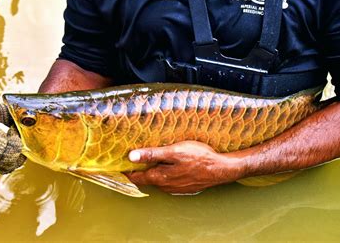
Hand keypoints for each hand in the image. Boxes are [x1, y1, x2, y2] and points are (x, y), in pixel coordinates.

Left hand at [125, 141, 241, 193]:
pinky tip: (169, 165)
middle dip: (138, 170)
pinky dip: (164, 173)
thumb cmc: (199, 157)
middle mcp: (165, 186)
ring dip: (153, 171)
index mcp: (160, 177)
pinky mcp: (183, 187)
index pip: (136, 177)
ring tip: (150, 158)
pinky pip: (169, 181)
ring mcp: (175, 188)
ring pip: (158, 180)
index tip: (117, 165)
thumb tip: (132, 156)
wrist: (221, 169)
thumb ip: (153, 154)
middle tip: (131, 158)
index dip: (126, 171)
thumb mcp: (174, 151)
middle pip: (146, 179)